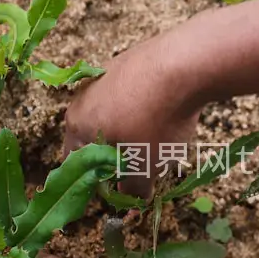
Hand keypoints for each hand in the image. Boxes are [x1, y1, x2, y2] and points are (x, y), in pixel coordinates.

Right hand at [63, 29, 204, 197]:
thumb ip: (134, 187)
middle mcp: (84, 96)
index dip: (96, 182)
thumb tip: (133, 198)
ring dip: (131, 130)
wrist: (184, 63)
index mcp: (77, 124)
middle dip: (116, 155)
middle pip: (93, 136)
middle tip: (142, 167)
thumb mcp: (145, 165)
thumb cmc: (156, 121)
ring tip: (160, 140)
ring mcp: (107, 73)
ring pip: (114, 113)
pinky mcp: (131, 59)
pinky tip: (168, 112)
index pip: (74, 162)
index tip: (119, 189)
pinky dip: (146, 107)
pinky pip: (134, 93)